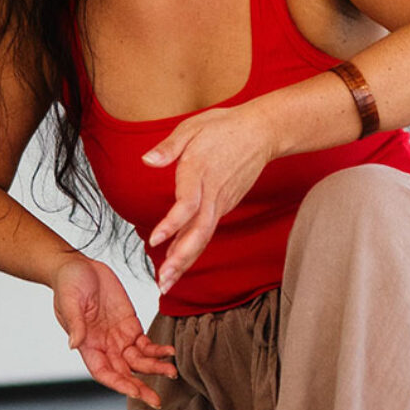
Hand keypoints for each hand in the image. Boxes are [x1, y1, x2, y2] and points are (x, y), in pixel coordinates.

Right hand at [52, 256, 175, 406]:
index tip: (135, 392)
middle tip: (156, 400)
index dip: (119, 384)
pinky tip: (170, 352)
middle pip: (125, 372)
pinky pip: (146, 342)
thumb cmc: (68, 284)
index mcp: (87, 345)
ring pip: (139, 360)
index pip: (104, 373)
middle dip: (140, 386)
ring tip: (171, 372)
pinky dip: (158, 349)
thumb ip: (75, 324)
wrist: (78, 266)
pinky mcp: (130, 324)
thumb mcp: (69, 301)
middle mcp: (104, 346)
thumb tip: (74, 345)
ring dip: (155, 368)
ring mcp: (118, 336)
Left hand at [143, 104, 273, 294]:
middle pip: (199, 231)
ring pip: (204, 236)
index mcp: (200, 171)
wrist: (262, 133)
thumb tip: (147, 160)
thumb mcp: (193, 127)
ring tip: (166, 282)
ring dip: (185, 260)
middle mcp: (213, 192)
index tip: (156, 240)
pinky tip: (178, 263)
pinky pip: (206, 230)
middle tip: (163, 280)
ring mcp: (221, 201)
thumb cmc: (225, 127)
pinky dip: (193, 249)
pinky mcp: (224, 205)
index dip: (172, 224)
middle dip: (181, 258)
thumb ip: (169, 146)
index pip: (187, 204)